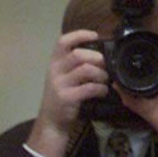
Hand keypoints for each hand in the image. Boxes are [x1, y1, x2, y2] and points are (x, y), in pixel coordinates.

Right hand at [27, 29, 108, 156]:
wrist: (51, 121)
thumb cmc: (62, 95)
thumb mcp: (63, 76)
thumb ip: (75, 64)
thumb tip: (101, 53)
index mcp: (54, 62)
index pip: (63, 41)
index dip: (80, 35)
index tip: (95, 36)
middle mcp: (55, 70)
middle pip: (78, 55)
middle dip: (96, 58)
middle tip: (106, 65)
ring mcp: (60, 84)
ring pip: (85, 70)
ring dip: (101, 73)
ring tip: (105, 80)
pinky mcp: (67, 98)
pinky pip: (88, 88)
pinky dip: (101, 88)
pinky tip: (103, 91)